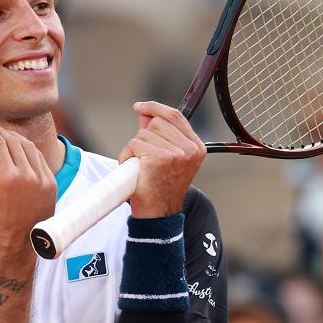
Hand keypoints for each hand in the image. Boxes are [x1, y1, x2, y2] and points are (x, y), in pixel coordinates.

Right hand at [0, 120, 56, 251]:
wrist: (18, 236)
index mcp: (7, 177)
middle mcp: (27, 176)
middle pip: (15, 142)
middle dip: (2, 132)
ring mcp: (42, 180)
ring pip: (29, 147)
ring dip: (17, 138)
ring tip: (7, 136)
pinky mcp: (51, 183)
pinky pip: (40, 159)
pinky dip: (30, 151)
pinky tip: (22, 148)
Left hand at [118, 102, 206, 217]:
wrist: (159, 215)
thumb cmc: (160, 187)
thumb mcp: (168, 158)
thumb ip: (159, 134)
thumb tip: (145, 113)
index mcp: (196, 147)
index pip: (175, 116)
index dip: (155, 108)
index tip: (140, 107)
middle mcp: (190, 149)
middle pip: (157, 123)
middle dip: (143, 136)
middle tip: (143, 157)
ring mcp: (176, 154)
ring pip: (143, 134)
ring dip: (134, 149)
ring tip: (140, 167)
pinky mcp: (159, 159)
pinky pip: (134, 144)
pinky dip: (127, 156)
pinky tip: (134, 170)